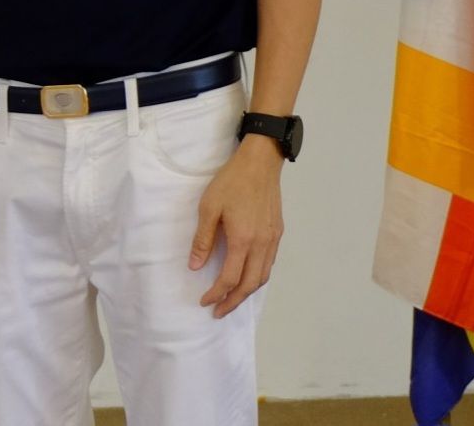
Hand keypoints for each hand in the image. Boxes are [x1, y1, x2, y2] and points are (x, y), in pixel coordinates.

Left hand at [190, 134, 284, 317]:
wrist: (260, 163)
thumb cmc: (231, 182)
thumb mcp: (209, 207)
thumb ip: (203, 239)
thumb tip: (196, 266)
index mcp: (243, 240)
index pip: (230, 278)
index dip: (216, 294)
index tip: (204, 301)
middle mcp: (262, 245)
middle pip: (249, 285)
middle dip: (233, 301)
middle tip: (218, 310)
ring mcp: (273, 240)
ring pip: (263, 277)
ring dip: (247, 292)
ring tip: (231, 299)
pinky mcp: (278, 233)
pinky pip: (269, 264)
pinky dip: (257, 277)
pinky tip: (247, 276)